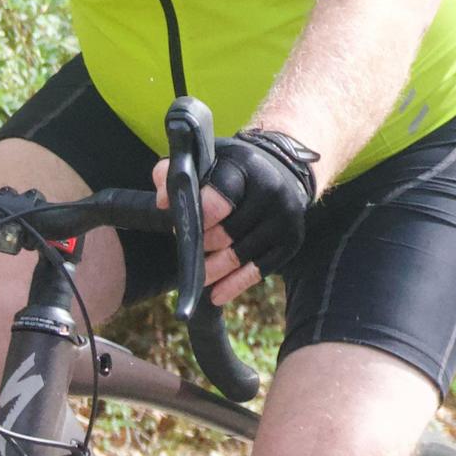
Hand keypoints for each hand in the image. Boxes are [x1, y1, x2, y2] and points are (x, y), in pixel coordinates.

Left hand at [153, 126, 320, 306]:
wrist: (281, 173)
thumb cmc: (232, 170)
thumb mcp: (206, 161)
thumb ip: (174, 173)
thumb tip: (164, 202)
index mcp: (245, 167)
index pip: (217, 201)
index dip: (196, 219)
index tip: (179, 227)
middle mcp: (270, 191)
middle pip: (227, 234)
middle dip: (202, 246)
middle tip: (188, 249)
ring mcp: (284, 218)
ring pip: (241, 255)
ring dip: (214, 270)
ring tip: (197, 278)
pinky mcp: (291, 240)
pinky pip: (260, 270)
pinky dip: (236, 284)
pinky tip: (217, 294)